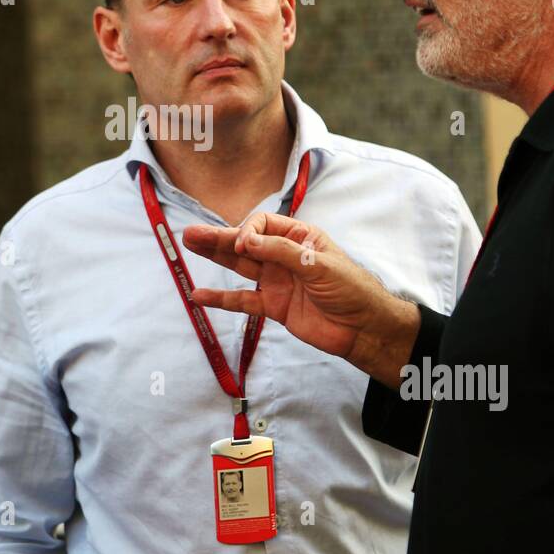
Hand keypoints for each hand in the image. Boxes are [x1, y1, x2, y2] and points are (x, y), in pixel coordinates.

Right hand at [181, 212, 420, 386]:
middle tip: (190, 234)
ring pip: (239, 266)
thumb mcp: (319, 264)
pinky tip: (200, 296)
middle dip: (218, 238)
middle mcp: (284, 256)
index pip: (263, 224)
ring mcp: (277, 280)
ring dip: (215, 258)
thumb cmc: (351, 288)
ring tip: (189, 246)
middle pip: (245, 243)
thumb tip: (246, 241)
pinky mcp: (273, 306)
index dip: (248, 232)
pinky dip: (222, 299)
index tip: (243, 245)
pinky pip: (243, 300)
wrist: (363, 328)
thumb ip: (281, 253)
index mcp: (299, 237)